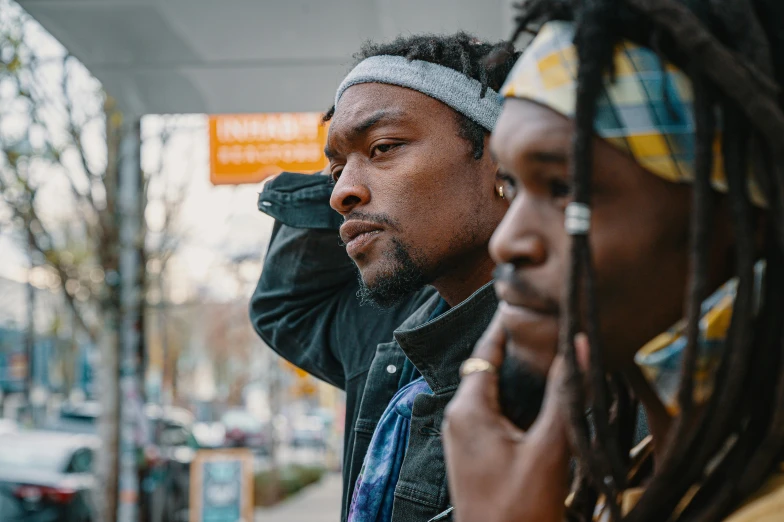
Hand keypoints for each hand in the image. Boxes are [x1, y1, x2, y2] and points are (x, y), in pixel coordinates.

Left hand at [443, 313, 585, 521]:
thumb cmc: (520, 510)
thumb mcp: (548, 449)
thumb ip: (564, 396)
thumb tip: (579, 346)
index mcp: (468, 409)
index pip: (485, 350)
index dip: (506, 325)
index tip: (527, 301)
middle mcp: (459, 417)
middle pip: (488, 367)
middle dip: (518, 348)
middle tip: (551, 326)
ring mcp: (465, 437)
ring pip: (493, 390)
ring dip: (519, 375)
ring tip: (553, 354)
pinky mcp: (475, 453)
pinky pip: (494, 412)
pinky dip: (517, 400)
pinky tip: (544, 399)